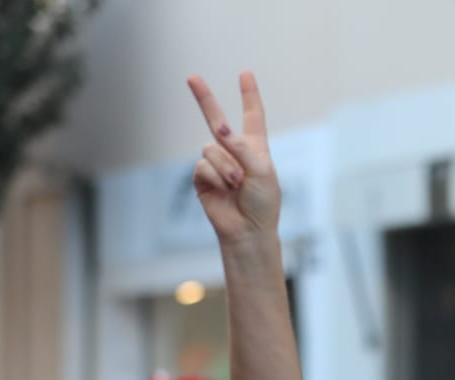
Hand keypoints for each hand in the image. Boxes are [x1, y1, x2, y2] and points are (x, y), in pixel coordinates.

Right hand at [187, 72, 279, 243]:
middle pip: (216, 120)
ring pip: (211, 148)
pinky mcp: (202, 178)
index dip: (249, 96)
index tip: (245, 74)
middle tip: (192, 77)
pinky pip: (202, 165)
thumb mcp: (262, 172)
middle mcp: (234, 152)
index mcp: (255, 148)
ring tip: (237, 185)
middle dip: (204, 99)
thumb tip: (220, 130)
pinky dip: (215, 177)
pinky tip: (224, 190)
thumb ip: (242, 149)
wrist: (248, 231)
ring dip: (226, 167)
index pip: (252, 117)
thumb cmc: (263, 203)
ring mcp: (217, 164)